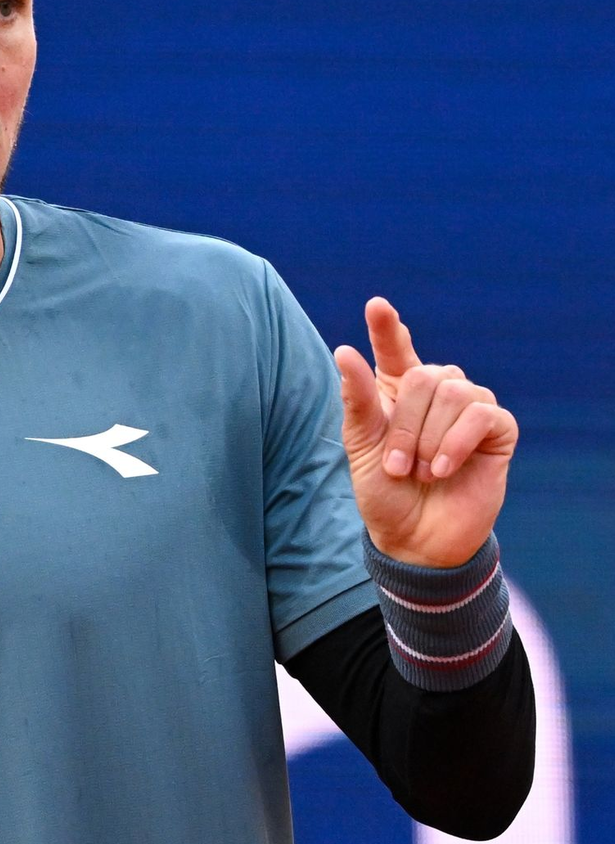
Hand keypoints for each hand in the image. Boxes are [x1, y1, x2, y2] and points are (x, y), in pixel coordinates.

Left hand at [333, 298, 518, 566]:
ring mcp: (470, 408)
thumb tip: (345, 351)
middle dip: (403, 426)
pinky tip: (444, 468)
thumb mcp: (361, 446)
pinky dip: (457, 442)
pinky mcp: (498, 429)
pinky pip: (482, 414)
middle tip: (395, 466)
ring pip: (454, 391)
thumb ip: (358, 400)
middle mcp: (436, 392)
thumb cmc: (385, 492)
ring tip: (421, 472)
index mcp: (398, 391)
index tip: (377, 304)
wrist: (416, 539)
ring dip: (428, 438)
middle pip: (423, 376)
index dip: (386, 327)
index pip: (395, 349)